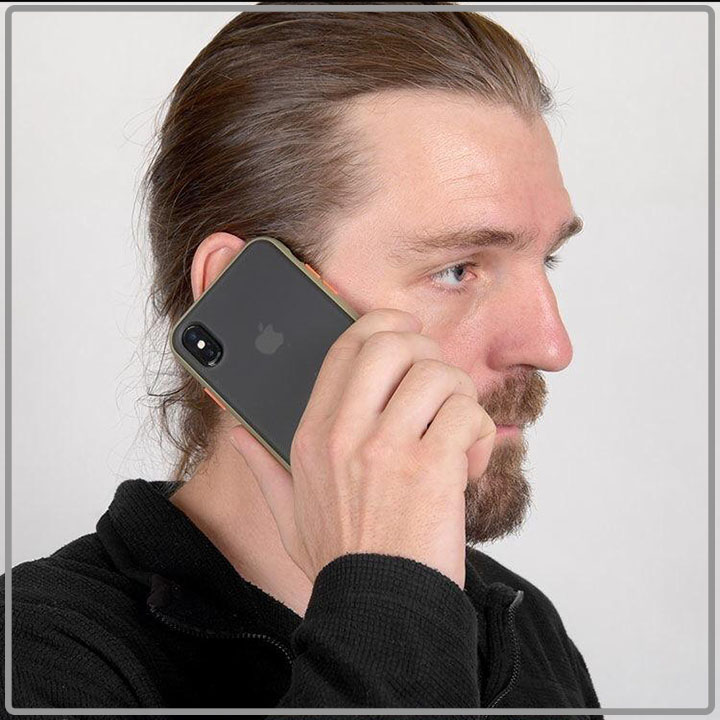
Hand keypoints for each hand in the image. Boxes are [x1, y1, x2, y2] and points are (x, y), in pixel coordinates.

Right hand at [228, 308, 496, 589]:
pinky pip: (468, 416)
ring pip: (439, 375)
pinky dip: (480, 434)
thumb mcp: (288, 514)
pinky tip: (470, 462)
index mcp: (313, 435)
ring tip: (457, 432)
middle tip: (435, 383)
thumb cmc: (341, 559)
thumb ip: (263, 467)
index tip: (405, 330)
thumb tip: (238, 434)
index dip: (382, 324)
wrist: (377, 610)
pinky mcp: (432, 469)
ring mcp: (390, 448)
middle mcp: (347, 433)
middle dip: (426, 352)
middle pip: (393, 343)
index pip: (346, 348)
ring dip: (460, 399)